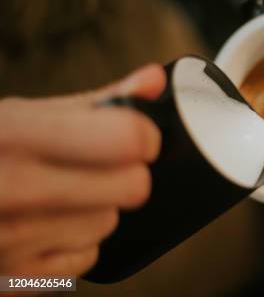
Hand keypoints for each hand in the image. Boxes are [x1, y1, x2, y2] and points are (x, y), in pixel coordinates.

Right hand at [0, 64, 164, 275]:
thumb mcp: (25, 115)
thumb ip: (97, 101)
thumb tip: (154, 80)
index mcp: (19, 137)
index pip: (128, 140)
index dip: (143, 136)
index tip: (135, 137)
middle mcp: (14, 190)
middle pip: (133, 187)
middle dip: (124, 173)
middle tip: (96, 166)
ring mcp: (11, 242)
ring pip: (110, 223)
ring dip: (96, 209)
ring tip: (57, 196)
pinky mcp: (15, 280)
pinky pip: (87, 259)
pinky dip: (74, 244)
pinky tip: (45, 226)